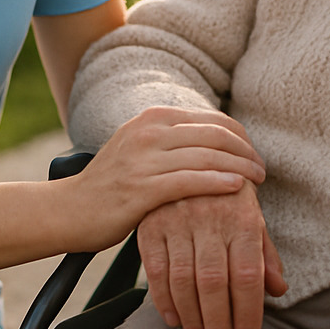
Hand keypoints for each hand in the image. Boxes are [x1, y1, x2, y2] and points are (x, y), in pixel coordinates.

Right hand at [75, 107, 266, 250]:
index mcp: (153, 118)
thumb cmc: (110, 185)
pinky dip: (219, 182)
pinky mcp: (142, 188)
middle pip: (215, 134)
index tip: (254, 154)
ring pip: (208, 155)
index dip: (240, 136)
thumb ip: (172, 142)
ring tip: (258, 180)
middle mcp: (150, 131)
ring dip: (240, 167)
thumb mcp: (140, 149)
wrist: (67, 210)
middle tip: (262, 169)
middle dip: (246, 151)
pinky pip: (191, 181)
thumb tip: (213, 143)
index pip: (212, 119)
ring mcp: (145, 158)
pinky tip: (238, 188)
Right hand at [138, 183, 287, 328]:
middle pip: (214, 281)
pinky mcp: (152, 223)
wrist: (193, 153)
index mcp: (242, 217)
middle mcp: (210, 217)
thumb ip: (265, 254)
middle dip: (219, 322)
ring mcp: (177, 219)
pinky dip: (163, 299)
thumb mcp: (252, 217)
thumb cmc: (229, 194)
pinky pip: (155, 268)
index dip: (248, 312)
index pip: (248, 274)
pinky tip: (174, 320)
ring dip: (192, 317)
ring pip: (183, 279)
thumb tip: (279, 289)